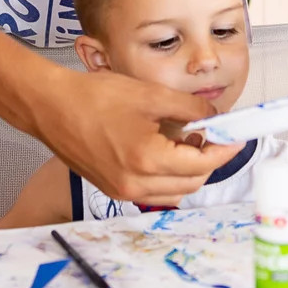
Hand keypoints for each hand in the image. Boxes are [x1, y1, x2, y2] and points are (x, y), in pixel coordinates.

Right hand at [31, 68, 240, 204]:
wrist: (50, 107)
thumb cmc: (94, 97)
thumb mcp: (150, 95)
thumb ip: (189, 108)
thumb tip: (215, 116)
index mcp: (147, 160)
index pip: (202, 164)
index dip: (224, 150)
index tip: (236, 137)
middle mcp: (136, 184)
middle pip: (191, 183)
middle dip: (208, 160)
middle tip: (212, 134)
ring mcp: (122, 191)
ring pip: (173, 192)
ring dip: (188, 171)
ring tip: (187, 140)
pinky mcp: (113, 189)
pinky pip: (153, 192)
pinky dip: (168, 176)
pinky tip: (164, 150)